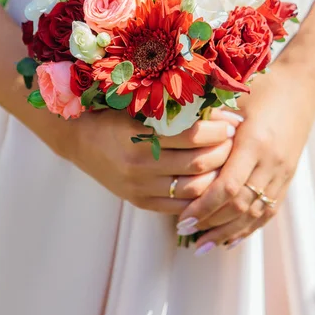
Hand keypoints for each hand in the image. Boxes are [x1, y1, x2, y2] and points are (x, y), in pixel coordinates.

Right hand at [47, 107, 240, 214]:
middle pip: (197, 164)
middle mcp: (140, 168)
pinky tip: (211, 183)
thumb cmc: (112, 116)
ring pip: (193, 189)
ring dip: (216, 175)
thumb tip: (215, 109)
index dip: (218, 130)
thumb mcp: (137, 108)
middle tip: (235, 140)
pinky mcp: (140, 202)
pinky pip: (179, 207)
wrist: (79, 140)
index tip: (232, 122)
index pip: (192, 137)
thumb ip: (172, 112)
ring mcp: (139, 189)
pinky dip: (199, 197)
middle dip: (223, 151)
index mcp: (139, 139)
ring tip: (227, 160)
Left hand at [176, 61, 314, 252]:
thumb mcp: (233, 100)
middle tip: (184, 231)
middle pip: (240, 205)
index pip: (227, 186)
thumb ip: (207, 123)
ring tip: (203, 245)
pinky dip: (249, 227)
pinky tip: (231, 239)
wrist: (301, 87)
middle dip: (211, 223)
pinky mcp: (288, 176)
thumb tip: (171, 140)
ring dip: (228, 232)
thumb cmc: (261, 88)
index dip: (204, 206)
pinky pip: (269, 209)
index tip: (182, 217)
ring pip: (255, 213)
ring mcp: (282, 172)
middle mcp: (271, 161)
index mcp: (254, 141)